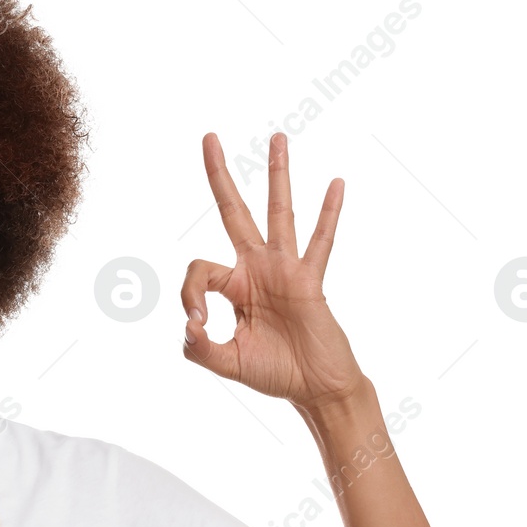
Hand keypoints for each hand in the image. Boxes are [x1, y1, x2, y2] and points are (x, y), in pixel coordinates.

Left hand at [182, 132, 364, 410]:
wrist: (316, 389)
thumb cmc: (275, 373)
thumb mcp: (226, 363)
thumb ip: (199, 348)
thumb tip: (190, 324)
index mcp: (233, 286)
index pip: (199, 270)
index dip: (189, 295)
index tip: (198, 325)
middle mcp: (257, 269)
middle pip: (234, 212)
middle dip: (219, 176)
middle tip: (208, 137)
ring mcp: (285, 270)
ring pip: (279, 214)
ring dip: (277, 175)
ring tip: (277, 137)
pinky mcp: (310, 281)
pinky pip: (321, 243)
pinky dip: (329, 215)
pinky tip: (336, 183)